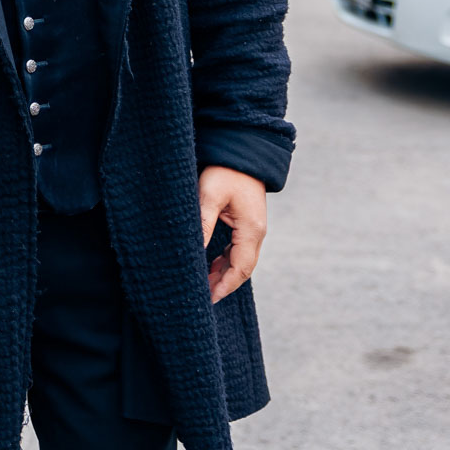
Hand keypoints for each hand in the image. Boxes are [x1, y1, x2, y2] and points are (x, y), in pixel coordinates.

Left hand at [199, 165, 266, 303]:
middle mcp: (256, 232)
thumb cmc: (226, 171)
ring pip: (240, 259)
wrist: (242, 150)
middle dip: (224, 283)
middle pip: (242, 267)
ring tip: (203, 283)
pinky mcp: (246, 221)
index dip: (225, 285)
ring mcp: (253, 227)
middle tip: (203, 296)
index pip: (241, 268)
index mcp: (251, 229)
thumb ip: (203, 224)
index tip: (209, 299)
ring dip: (224, 272)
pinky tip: (211, 264)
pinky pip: (238, 248)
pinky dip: (225, 259)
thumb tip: (193, 251)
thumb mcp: (210, 196)